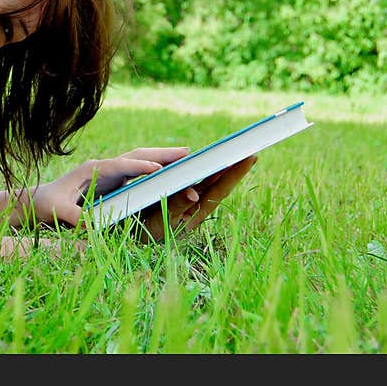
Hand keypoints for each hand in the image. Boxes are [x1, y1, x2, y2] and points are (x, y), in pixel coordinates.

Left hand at [27, 147, 194, 227]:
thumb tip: (90, 224)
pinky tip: (172, 174)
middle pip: (136, 155)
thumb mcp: (57, 209)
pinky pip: (138, 173)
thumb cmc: (46, 203)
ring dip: (163, 158)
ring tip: (187, 158)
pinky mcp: (114, 181)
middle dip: (161, 154)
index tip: (159, 169)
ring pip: (140, 160)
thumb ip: (73, 215)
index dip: (139, 167)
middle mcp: (103, 167)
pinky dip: (156, 171)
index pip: (120, 165)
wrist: (38, 200)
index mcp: (91, 169)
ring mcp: (109, 173)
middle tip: (188, 152)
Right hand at [136, 155, 257, 241]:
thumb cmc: (148, 232)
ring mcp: (188, 199)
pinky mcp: (178, 194)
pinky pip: (193, 178)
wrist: (135, 237)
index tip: (251, 156)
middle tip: (250, 148)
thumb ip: (176, 205)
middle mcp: (197, 204)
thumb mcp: (161, 221)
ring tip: (233, 151)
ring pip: (207, 179)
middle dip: (234, 165)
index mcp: (197, 212)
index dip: (236, 173)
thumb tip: (193, 193)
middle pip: (219, 181)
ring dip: (220, 165)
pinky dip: (201, 168)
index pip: (221, 189)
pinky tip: (206, 161)